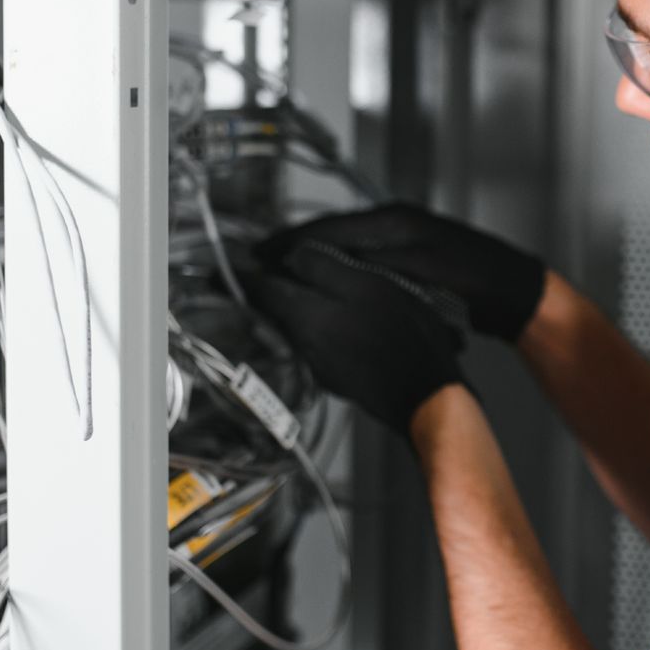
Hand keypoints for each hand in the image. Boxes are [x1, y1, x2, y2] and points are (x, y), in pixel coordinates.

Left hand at [247, 238, 465, 432]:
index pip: (259, 289)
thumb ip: (323, 266)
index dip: (242, 273)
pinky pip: (314, 345)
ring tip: (294, 291)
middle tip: (254, 275)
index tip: (224, 268)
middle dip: (263, 291)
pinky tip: (332, 321)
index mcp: (305, 315)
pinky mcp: (337, 378)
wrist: (425, 394)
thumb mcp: (367, 284)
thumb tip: (292, 255)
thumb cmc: (403, 336)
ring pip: (294, 328)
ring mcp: (319, 364)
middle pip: (273, 310)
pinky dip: (313, 328)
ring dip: (289, 309)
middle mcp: (304, 343)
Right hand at [256, 203, 546, 341]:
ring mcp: (400, 238)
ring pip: (343, 246)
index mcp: (392, 220)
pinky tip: (324, 283)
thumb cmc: (474, 279)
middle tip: (261, 263)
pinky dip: (335, 267)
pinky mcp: (407, 256)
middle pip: (330, 232)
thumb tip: (327, 262)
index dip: (291, 243)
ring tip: (283, 274)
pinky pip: (359, 258)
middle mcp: (393, 221)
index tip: (262, 254)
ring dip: (313, 258)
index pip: (328, 227)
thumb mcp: (419, 272)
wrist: (512, 290)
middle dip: (294, 248)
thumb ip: (372, 265)